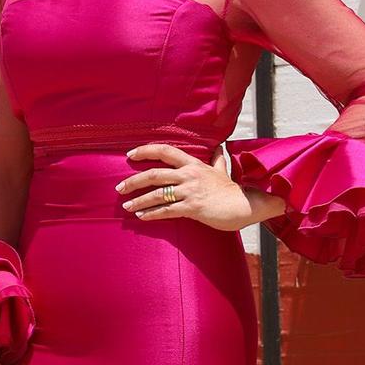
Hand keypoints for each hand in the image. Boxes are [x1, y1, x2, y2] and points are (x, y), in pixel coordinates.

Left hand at [116, 141, 255, 231]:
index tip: (130, 155)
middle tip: (120, 188)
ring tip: (127, 206)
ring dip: (138, 201)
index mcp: (193, 164)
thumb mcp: (222, 171)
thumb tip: (219, 148)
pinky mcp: (192, 207)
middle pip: (154, 174)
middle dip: (133, 181)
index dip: (145, 151)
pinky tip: (141, 217)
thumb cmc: (231, 190)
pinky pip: (166, 211)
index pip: (165, 151)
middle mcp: (189, 175)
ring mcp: (190, 191)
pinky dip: (151, 214)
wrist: (245, 205)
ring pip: (156, 194)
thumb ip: (217, 160)